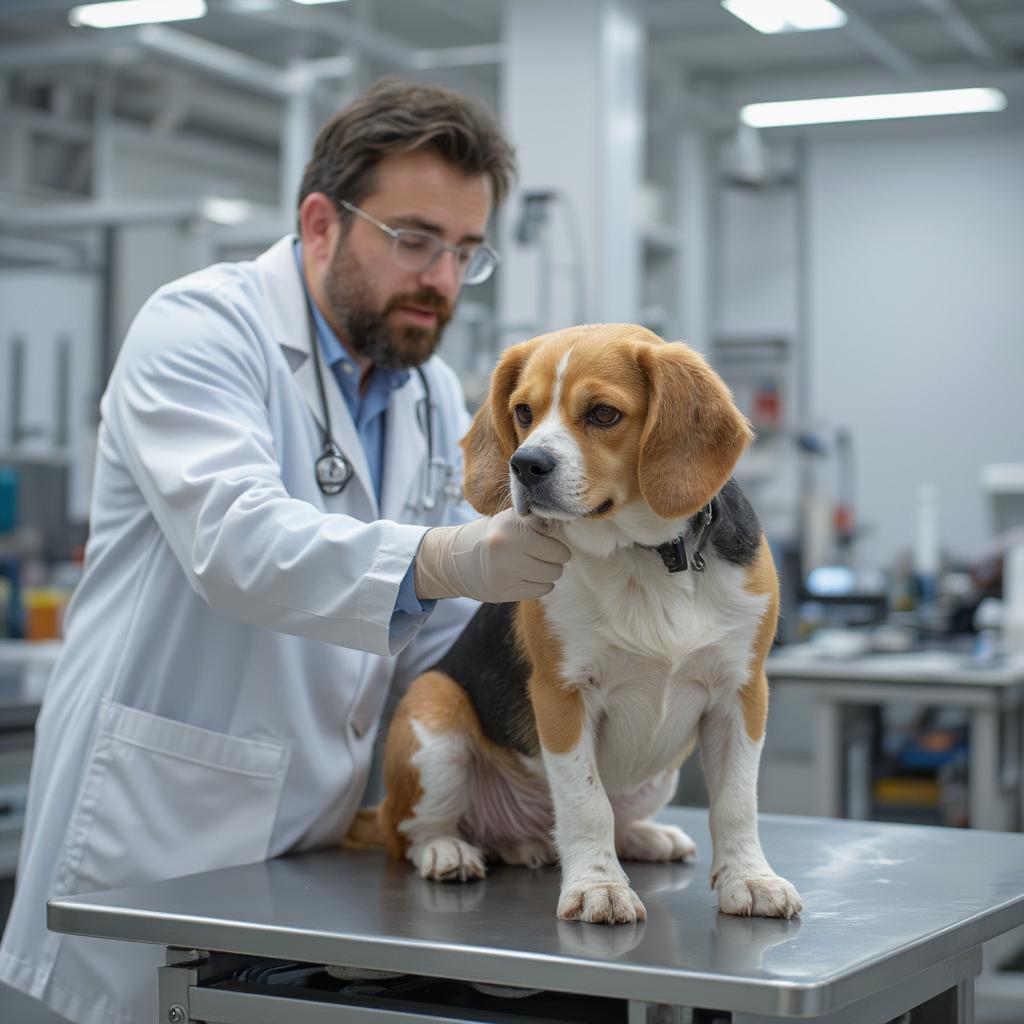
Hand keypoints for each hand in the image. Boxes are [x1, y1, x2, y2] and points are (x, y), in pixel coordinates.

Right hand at [414, 508, 570, 602]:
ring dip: (549, 573)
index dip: (558, 546)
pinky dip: (540, 585)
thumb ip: (537, 522)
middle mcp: (507, 548)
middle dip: (556, 561)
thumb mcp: (511, 520)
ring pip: (550, 578)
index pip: (555, 544)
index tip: (552, 545)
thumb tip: (567, 526)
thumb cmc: (495, 536)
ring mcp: (504, 572)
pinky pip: (540, 591)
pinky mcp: (503, 591)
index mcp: (511, 526)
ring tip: (537, 566)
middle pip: (556, 563)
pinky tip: (529, 577)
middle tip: (547, 557)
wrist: (457, 559)